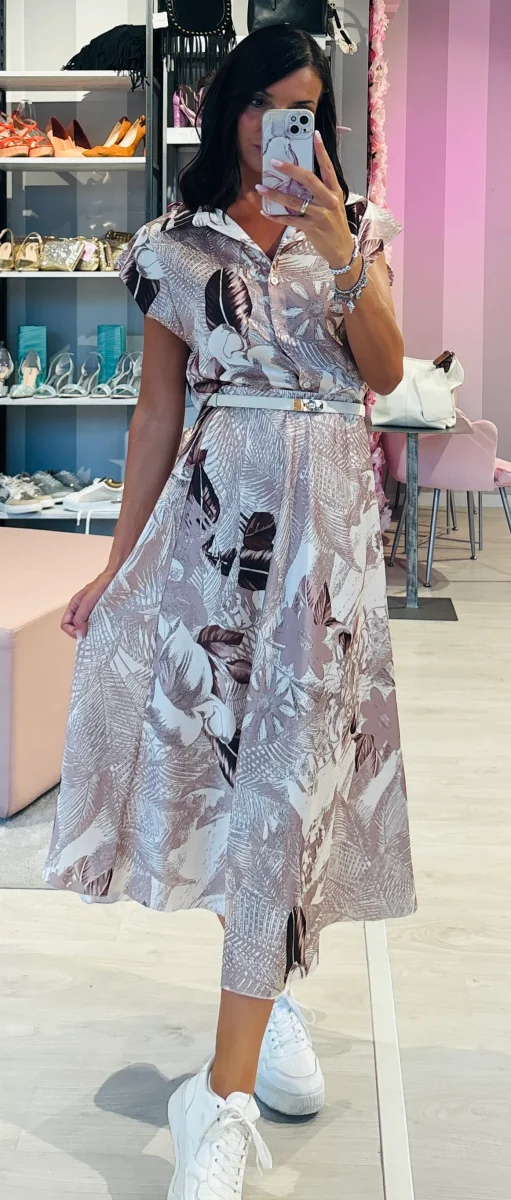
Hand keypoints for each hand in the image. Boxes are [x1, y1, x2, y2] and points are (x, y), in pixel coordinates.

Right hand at [61, 569, 115, 639]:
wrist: (116, 577)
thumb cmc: (102, 585)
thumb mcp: (88, 601)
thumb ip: (81, 616)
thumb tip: (79, 633)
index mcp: (74, 606)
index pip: (65, 624)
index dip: (72, 631)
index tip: (83, 634)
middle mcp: (81, 609)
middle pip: (75, 627)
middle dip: (81, 632)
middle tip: (92, 634)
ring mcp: (91, 611)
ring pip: (85, 626)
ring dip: (91, 630)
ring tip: (99, 630)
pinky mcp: (101, 612)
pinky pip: (96, 623)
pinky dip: (98, 627)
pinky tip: (105, 626)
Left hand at [256, 130, 356, 271]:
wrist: (342, 250)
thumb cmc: (335, 226)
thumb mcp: (333, 205)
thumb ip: (320, 192)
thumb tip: (300, 180)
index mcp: (335, 191)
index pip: (328, 167)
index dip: (321, 150)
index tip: (314, 134)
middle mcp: (328, 200)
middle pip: (308, 179)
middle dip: (290, 169)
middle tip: (274, 162)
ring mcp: (320, 214)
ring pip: (294, 200)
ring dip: (274, 194)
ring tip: (260, 187)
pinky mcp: (311, 228)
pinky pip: (289, 220)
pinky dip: (275, 216)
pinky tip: (265, 212)